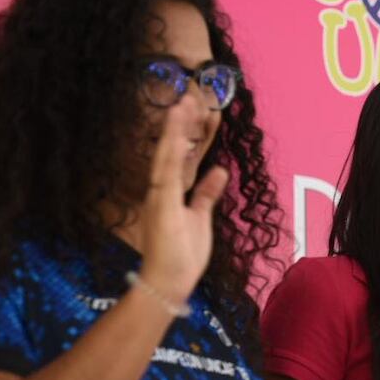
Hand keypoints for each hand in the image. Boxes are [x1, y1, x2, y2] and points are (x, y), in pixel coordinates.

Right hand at [138, 94, 225, 301]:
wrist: (168, 282)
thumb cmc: (182, 255)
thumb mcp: (201, 217)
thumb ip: (207, 193)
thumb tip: (220, 169)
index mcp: (170, 192)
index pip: (178, 156)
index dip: (186, 133)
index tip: (195, 109)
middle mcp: (161, 190)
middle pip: (170, 150)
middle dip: (180, 124)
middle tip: (189, 96)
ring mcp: (159, 197)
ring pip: (166, 156)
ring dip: (175, 131)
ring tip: (182, 105)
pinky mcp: (161, 206)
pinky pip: (166, 176)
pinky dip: (172, 156)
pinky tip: (178, 138)